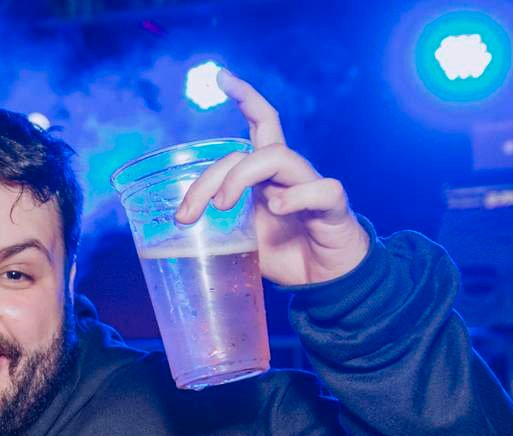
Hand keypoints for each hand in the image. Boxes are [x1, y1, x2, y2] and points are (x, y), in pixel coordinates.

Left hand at [175, 70, 368, 285]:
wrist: (329, 281)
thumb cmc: (287, 254)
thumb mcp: (243, 239)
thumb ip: (218, 228)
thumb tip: (178, 232)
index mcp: (269, 176)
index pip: (261, 125)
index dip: (246, 98)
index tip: (221, 77)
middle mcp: (290, 174)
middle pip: (252, 150)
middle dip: (212, 177)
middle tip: (188, 214)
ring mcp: (313, 187)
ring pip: (280, 158)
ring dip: (242, 178)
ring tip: (223, 206)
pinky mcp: (334, 208)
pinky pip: (322, 189)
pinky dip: (297, 196)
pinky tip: (279, 209)